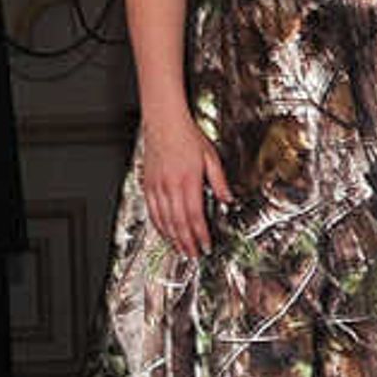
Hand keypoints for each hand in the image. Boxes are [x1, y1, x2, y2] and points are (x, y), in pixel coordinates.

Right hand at [137, 115, 228, 257]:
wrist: (163, 122)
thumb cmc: (186, 136)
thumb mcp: (211, 157)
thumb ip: (219, 181)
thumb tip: (228, 199)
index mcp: (188, 180)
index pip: (195, 216)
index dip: (200, 234)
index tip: (206, 246)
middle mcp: (170, 186)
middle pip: (179, 223)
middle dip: (187, 242)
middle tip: (194, 254)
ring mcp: (156, 186)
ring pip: (164, 220)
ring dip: (173, 238)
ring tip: (180, 249)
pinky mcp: (147, 185)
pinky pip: (152, 211)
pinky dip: (159, 226)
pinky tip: (165, 233)